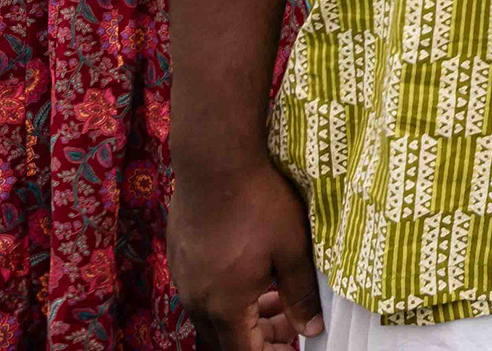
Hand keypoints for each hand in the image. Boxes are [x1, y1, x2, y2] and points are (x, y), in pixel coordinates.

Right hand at [173, 155, 322, 346]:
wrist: (215, 159)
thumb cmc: (257, 202)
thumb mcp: (292, 250)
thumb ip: (301, 295)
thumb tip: (311, 328)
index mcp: (225, 306)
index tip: (292, 344)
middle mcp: (197, 300)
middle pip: (226, 339)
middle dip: (260, 338)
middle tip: (290, 321)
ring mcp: (184, 279)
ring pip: (214, 316)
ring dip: (244, 315)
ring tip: (275, 294)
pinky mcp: (180, 258)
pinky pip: (203, 292)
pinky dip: (228, 295)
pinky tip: (251, 271)